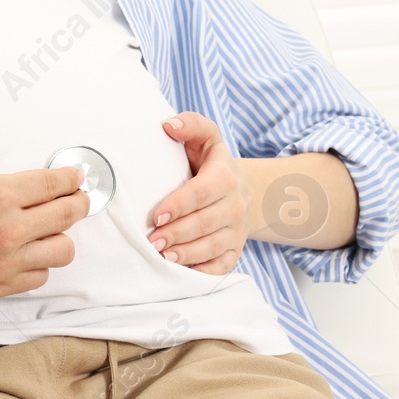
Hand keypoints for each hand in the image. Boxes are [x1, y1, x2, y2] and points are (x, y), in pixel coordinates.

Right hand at [0, 165, 89, 307]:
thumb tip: (22, 193)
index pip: (54, 184)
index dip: (71, 179)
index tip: (76, 178)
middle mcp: (9, 227)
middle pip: (69, 214)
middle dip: (78, 203)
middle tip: (77, 200)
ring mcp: (7, 261)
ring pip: (63, 250)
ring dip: (59, 238)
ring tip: (48, 232)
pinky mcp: (1, 286)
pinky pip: (40, 276)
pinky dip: (38, 265)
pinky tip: (26, 256)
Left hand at [149, 112, 250, 274]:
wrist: (246, 189)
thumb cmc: (214, 163)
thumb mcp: (207, 138)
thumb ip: (191, 125)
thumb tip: (168, 125)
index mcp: (225, 177)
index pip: (201, 193)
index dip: (178, 206)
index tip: (156, 216)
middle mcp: (235, 205)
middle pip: (205, 223)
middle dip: (177, 234)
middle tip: (152, 241)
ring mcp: (237, 230)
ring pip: (213, 246)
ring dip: (187, 254)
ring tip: (163, 257)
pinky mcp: (236, 250)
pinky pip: (223, 266)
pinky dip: (205, 272)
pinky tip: (183, 273)